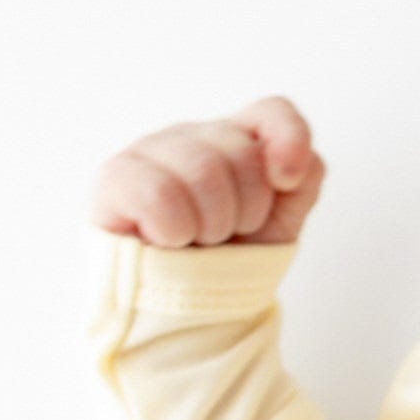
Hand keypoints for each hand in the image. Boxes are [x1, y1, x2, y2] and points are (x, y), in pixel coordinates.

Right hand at [88, 93, 325, 247]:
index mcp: (237, 139)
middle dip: (247, 209)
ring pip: (203, 169)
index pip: (272, 112)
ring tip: (197, 238)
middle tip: (227, 232)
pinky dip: (174, 230)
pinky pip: (159, 192)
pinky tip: (167, 240)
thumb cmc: (232, 255)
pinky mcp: (115, 177)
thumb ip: (304, 178)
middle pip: (240, 150)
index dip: (290, 141)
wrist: (187, 306)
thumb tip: (289, 163)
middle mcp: (193, 136)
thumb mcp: (283, 219)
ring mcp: (151, 151)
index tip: (286, 183)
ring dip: (212, 224)